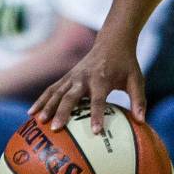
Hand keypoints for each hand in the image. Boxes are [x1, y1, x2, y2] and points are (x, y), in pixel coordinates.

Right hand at [27, 37, 143, 134]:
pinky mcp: (67, 77)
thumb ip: (138, 100)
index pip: (99, 100)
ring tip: (39, 122)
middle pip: (71, 96)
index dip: (96, 115)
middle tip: (56, 129)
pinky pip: (51, 89)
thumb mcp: (136, 80)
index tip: (95, 132)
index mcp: (102, 79)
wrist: (112, 42)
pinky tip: (31, 114)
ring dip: (47, 106)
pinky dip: (41, 100)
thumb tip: (142, 121)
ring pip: (57, 92)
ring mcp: (73, 76)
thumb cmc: (126, 65)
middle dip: (63, 112)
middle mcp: (85, 77)